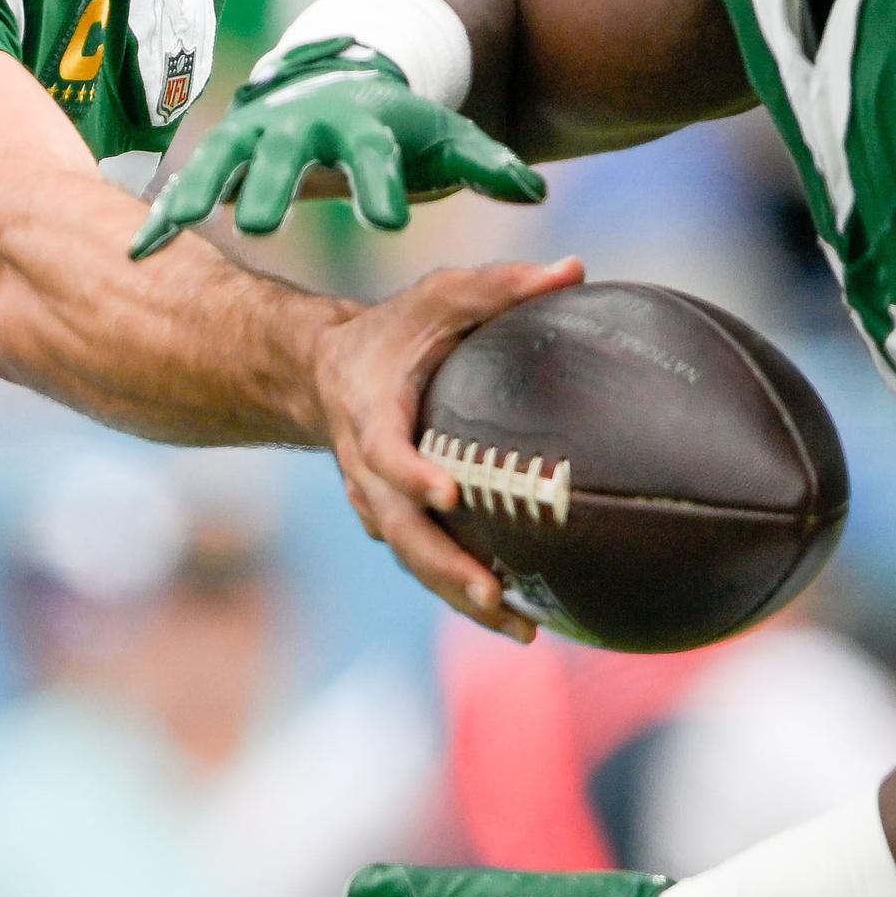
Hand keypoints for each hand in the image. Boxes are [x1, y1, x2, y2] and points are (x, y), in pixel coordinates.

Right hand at [131, 45, 544, 258]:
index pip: (375, 156)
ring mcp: (259, 131)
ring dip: (200, 191)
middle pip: (286, 154)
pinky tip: (137, 250)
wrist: (346, 75)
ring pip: (225, 160)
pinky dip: (164, 212)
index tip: (383, 220)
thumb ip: (488, 165)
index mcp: (367, 124)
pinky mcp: (226, 148)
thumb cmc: (403, 123)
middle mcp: (305, 124)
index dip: (379, 185)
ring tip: (177, 224)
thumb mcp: (448, 137)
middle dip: (270, 185)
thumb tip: (536, 189)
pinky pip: (188, 181)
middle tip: (255, 226)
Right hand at [312, 255, 582, 640]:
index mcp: (371, 413)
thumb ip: (500, 284)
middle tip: (494, 595)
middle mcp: (367, 470)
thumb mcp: (439, 296)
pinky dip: (461, 591)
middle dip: (445, 567)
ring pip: (413, 559)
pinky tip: (516, 617)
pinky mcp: (394, 521)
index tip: (448, 492)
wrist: (322, 371)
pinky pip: (424, 562)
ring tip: (522, 628)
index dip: (411, 474)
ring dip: (460, 595)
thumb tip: (573, 268)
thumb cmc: (394, 330)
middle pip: (401, 530)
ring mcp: (376, 503)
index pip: (385, 450)